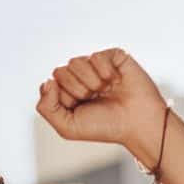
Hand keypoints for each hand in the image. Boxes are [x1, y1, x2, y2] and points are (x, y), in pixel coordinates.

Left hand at [36, 49, 165, 150]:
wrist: (137, 123)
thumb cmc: (106, 127)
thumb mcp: (67, 127)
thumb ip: (46, 108)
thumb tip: (46, 82)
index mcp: (68, 94)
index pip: (51, 85)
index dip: (64, 98)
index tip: (80, 108)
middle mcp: (80, 78)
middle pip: (61, 71)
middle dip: (77, 90)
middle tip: (94, 99)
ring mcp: (95, 67)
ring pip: (76, 62)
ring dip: (91, 82)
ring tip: (105, 91)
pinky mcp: (112, 57)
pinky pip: (96, 56)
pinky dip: (105, 72)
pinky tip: (115, 82)